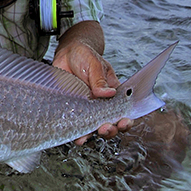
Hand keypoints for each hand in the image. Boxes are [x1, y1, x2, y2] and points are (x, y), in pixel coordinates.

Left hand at [53, 26, 132, 143]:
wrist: (66, 53)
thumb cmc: (85, 56)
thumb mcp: (95, 64)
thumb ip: (99, 79)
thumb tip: (108, 93)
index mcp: (112, 94)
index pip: (122, 111)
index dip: (125, 120)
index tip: (123, 122)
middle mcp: (100, 104)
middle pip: (109, 123)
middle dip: (110, 130)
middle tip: (106, 128)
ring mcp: (85, 108)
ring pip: (93, 128)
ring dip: (93, 135)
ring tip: (90, 135)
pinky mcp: (71, 109)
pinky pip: (75, 125)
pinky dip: (76, 133)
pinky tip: (77, 137)